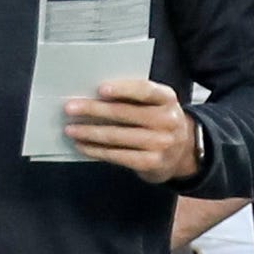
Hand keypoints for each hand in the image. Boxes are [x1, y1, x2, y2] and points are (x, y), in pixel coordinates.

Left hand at [65, 79, 200, 182]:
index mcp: (167, 99)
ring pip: (117, 136)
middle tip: (70, 108)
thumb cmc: (159, 122)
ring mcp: (161, 144)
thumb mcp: (156, 104)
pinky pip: (118, 155)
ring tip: (70, 129)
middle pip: (124, 113)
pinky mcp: (151, 163)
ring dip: (89, 132)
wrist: (183, 153)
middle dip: (93, 110)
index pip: (145, 90)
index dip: (123, 89)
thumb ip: (135, 98)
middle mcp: (168, 120)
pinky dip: (96, 150)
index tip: (100, 89)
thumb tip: (93, 95)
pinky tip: (82, 145)